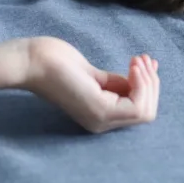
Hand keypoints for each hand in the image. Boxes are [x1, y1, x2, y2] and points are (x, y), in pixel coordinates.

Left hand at [22, 37, 159, 132]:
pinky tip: (133, 66)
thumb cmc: (56, 63)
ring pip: (145, 111)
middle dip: (152, 84)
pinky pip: (137, 106)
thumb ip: (117, 82)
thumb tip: (143, 76)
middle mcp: (101, 123)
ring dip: (149, 82)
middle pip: (147, 113)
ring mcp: (100, 119)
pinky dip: (142, 84)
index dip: (149, 87)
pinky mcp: (99, 109)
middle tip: (142, 59)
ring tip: (137, 60)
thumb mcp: (95, 74)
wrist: (31, 61)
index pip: (140, 111)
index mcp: (100, 116)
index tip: (144, 61)